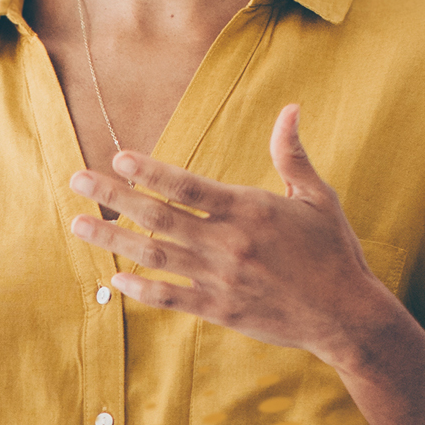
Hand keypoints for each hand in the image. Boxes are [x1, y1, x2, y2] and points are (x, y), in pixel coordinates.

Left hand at [66, 104, 395, 365]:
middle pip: (158, 216)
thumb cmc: (334, 252)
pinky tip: (115, 278)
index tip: (117, 158)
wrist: (348, 316)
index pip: (187, 187)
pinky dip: (141, 289)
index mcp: (248, 210)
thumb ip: (292, 154)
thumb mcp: (316, 198)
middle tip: (76, 181)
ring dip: (111, 240)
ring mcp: (220, 279)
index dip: (150, 172)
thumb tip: (290, 108)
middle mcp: (228, 244)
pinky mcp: (220, 310)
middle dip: (113, 197)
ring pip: (154, 256)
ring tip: (77, 226)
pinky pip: (171, 298)